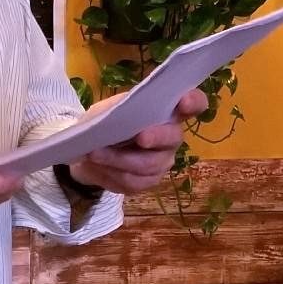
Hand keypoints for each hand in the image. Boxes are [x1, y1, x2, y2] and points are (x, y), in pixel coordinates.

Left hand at [66, 88, 207, 194]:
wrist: (88, 150)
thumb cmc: (106, 122)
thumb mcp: (109, 108)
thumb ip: (120, 108)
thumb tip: (124, 114)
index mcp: (167, 111)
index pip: (194, 104)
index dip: (194, 102)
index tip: (184, 102)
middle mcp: (171, 137)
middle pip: (173, 138)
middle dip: (156, 137)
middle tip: (140, 137)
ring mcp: (162, 161)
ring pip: (148, 164)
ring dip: (119, 159)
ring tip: (95, 153)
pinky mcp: (147, 181)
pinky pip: (134, 181)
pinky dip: (112, 172)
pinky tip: (97, 166)